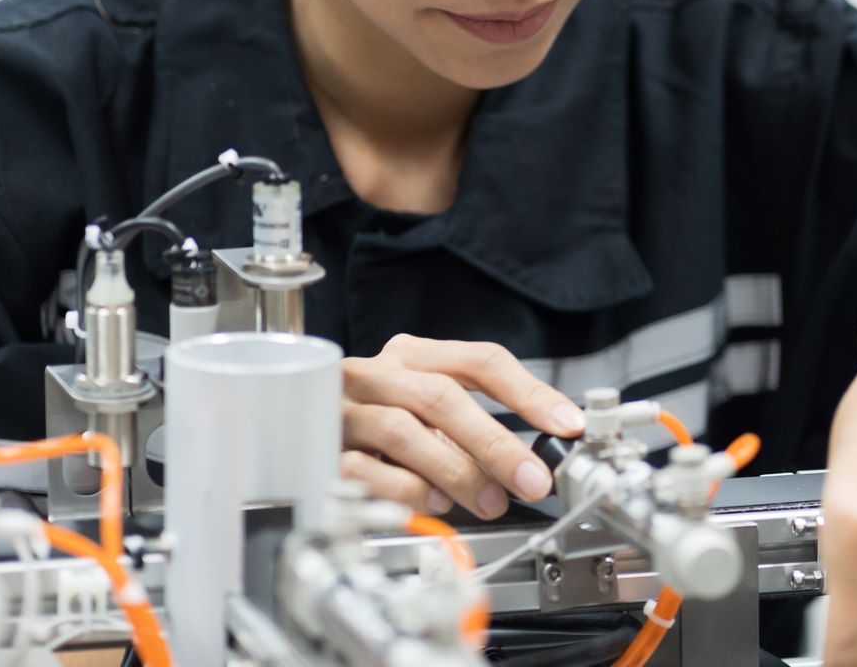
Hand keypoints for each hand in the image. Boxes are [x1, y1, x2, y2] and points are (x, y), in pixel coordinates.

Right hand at [340, 335, 586, 519]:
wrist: (289, 427)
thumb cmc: (372, 422)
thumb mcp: (424, 412)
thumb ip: (468, 426)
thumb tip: (528, 463)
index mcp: (413, 355)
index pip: (482, 361)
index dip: (529, 393)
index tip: (566, 424)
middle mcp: (377, 373)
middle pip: (443, 397)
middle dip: (495, 442)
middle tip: (531, 480)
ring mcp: (344, 407)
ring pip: (404, 431)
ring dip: (455, 470)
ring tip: (487, 501)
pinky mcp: (320, 446)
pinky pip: (365, 468)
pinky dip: (403, 488)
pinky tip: (429, 502)